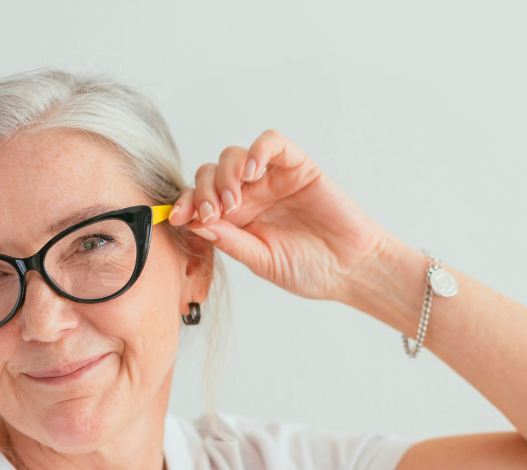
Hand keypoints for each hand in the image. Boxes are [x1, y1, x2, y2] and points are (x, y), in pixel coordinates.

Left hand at [169, 130, 391, 304]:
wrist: (349, 268)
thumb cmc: (307, 269)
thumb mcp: (261, 261)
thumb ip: (230, 241)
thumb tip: (194, 224)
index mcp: (234, 220)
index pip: (199, 200)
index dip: (184, 203)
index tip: (177, 217)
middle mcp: (248, 195)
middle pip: (209, 174)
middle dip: (203, 191)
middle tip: (214, 214)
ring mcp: (271, 179)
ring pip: (233, 156)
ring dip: (225, 175)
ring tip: (235, 201)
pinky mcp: (296, 165)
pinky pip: (271, 143)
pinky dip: (257, 151)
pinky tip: (253, 173)